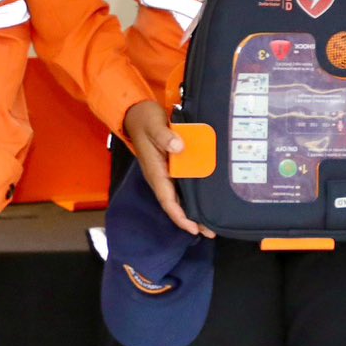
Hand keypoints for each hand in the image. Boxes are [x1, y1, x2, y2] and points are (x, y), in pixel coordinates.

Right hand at [120, 100, 209, 237]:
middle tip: (210, 232)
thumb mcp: (154, 124)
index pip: (167, 200)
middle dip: (190, 220)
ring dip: (192, 211)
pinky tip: (204, 200)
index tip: (193, 228)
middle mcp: (159, 176)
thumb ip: (165, 136)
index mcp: (155, 171)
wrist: (135, 113)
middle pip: (175, 205)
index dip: (180, 216)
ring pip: (179, 198)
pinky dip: (192, 197)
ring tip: (210, 223)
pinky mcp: (169, 167)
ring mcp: (164, 173)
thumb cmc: (144, 119)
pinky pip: (181, 187)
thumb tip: (179, 148)